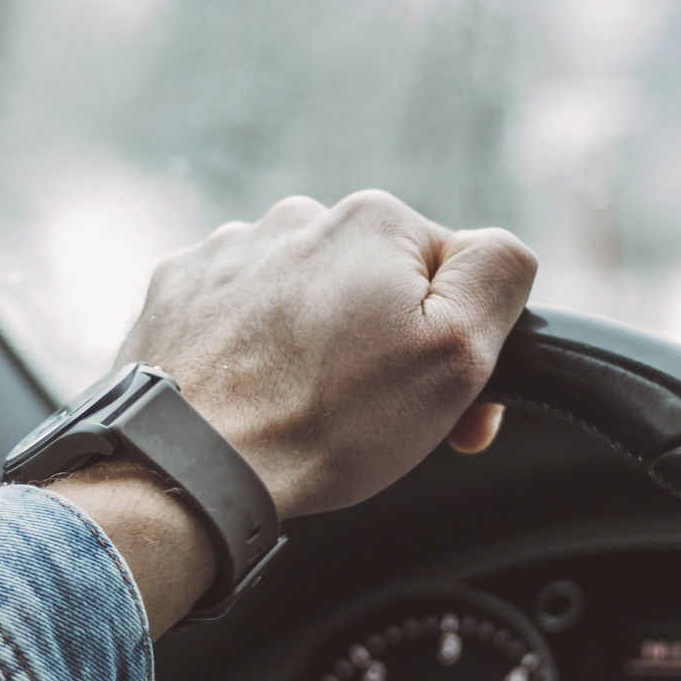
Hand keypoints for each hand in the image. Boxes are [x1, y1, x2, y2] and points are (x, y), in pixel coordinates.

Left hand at [52, 191, 536, 629]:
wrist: (189, 464)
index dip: (462, 346)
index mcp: (375, 222)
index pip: (456, 274)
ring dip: (317, 346)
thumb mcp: (457, 354)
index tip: (446, 411)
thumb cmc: (326, 422)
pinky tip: (253, 398)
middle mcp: (298, 216)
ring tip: (304, 410)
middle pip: (376, 283)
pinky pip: (242, 314)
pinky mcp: (179, 289)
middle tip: (372, 418)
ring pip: (307, 299)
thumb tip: (501, 248)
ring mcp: (230, 251)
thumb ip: (500, 276)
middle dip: (386, 345)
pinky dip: (254, 352)